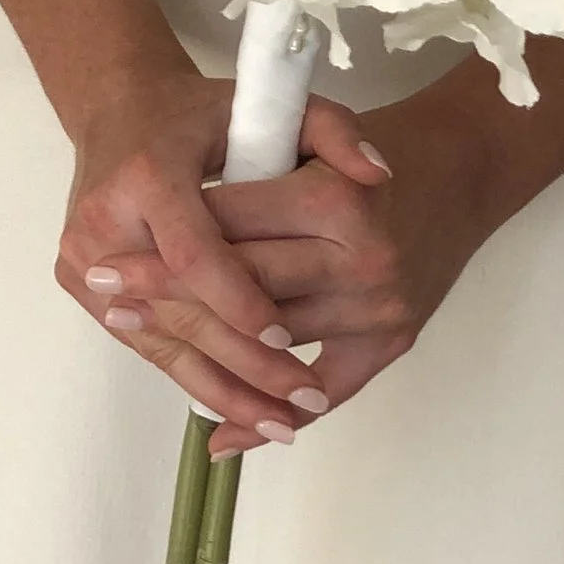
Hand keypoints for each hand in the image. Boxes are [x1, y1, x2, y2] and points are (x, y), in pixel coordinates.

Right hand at [57, 63, 393, 449]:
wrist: (117, 108)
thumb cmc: (199, 114)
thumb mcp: (267, 105)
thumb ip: (332, 129)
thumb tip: (379, 173)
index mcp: (149, 172)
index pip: (197, 255)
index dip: (243, 302)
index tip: (289, 338)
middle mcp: (105, 217)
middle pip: (182, 311)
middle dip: (246, 362)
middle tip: (305, 397)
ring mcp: (83, 254)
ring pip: (163, 340)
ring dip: (225, 389)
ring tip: (283, 425)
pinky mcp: (78, 280)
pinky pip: (146, 343)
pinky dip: (195, 379)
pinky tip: (240, 410)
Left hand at [122, 85, 506, 455]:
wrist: (457, 172)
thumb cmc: (366, 153)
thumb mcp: (310, 130)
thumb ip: (253, 155)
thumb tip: (178, 210)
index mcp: (333, 201)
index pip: (228, 231)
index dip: (163, 245)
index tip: (108, 259)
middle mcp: (361, 260)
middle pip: (243, 288)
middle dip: (167, 296)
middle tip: (106, 298)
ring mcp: (380, 310)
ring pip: (274, 343)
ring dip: (208, 354)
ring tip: (148, 350)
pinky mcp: (392, 342)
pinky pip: (327, 392)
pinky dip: (272, 413)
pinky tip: (222, 434)